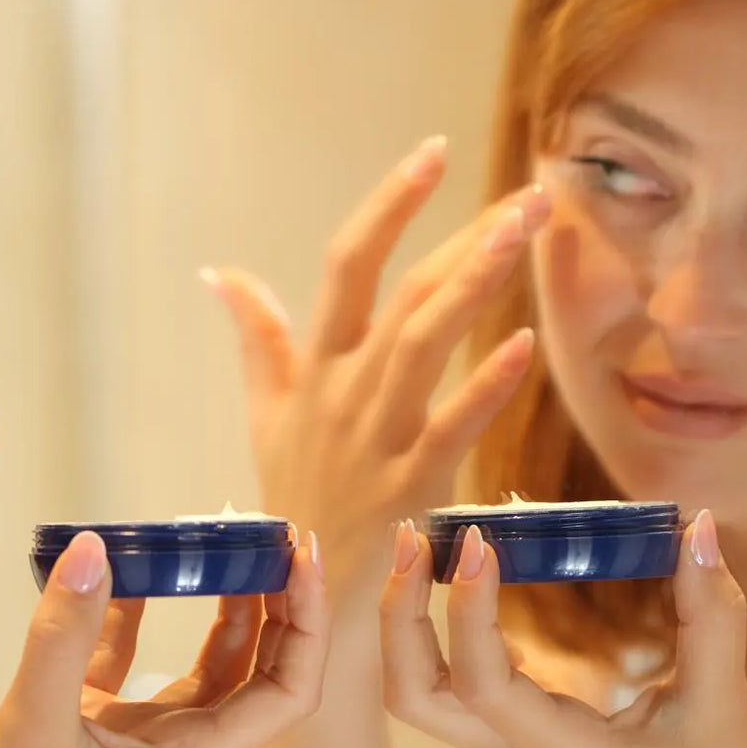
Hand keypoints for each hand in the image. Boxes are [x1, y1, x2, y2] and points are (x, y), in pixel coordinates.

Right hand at [0, 531, 329, 747]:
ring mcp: (139, 733)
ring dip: (222, 602)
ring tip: (222, 539)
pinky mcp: (95, 720)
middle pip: (261, 671)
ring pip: (207, 662)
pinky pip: (134, 654)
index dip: (306, 624)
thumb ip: (65, 637)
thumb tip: (94, 550)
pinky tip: (126, 565)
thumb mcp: (33, 725)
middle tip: (273, 533)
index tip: (300, 556)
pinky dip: (138, 608)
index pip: (286, 692)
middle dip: (278, 603)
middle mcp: (178, 747)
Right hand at [205, 137, 548, 602]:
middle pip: (403, 296)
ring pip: (424, 345)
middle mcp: (342, 392)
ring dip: (476, 284)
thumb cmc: (292, 497)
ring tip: (526, 233)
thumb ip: (255, 338)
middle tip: (528, 193)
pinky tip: (524, 347)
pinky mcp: (408, 486)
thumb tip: (218, 273)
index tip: (431, 154)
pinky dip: (484, 388)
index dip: (387, 206)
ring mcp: (374, 438)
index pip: (345, 266)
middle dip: (465, 238)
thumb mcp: (265, 413)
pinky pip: (448, 428)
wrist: (299, 593)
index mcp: (312, 368)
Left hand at [381, 511, 746, 747]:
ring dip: (403, 620)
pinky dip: (435, 631)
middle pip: (409, 693)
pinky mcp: (503, 732)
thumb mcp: (721, 708)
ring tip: (420, 548)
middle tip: (413, 537)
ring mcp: (498, 746)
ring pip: (414, 691)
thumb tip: (698, 529)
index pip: (479, 683)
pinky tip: (468, 584)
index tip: (480, 542)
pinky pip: (444, 683)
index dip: (468, 610)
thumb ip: (710, 619)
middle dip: (397, 612)